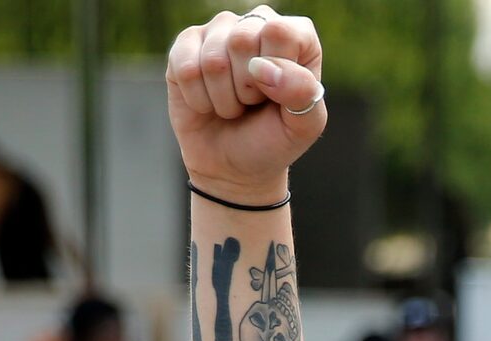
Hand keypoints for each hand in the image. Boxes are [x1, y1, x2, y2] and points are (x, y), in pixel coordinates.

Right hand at [166, 10, 328, 199]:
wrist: (234, 167)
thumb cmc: (273, 140)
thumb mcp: (304, 126)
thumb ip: (302, 92)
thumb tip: (262, 67)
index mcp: (295, 35)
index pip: (281, 32)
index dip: (276, 73)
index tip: (277, 96)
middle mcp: (256, 24)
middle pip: (242, 40)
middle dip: (247, 88)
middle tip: (252, 102)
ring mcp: (219, 31)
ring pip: (213, 60)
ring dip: (223, 98)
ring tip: (233, 105)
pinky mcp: (186, 46)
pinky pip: (186, 69)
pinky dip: (198, 99)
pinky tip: (208, 103)